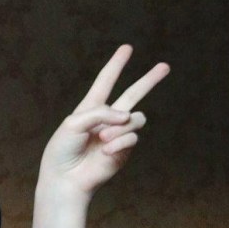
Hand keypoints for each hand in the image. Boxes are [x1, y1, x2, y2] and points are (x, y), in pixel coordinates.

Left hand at [38, 45, 169, 197]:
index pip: (105, 82)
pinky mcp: (123, 151)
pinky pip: (132, 137)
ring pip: (136, 118)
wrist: (65, 179)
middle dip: (149, 81)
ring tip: (103, 139)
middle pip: (133, 95)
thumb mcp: (74, 123)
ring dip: (120, 127)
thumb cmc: (63, 151)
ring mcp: (117, 134)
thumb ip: (101, 112)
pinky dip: (119, 142)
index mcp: (90, 108)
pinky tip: (106, 152)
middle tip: (165, 66)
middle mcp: (107, 119)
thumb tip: (127, 116)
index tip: (127, 48)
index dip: (116, 64)